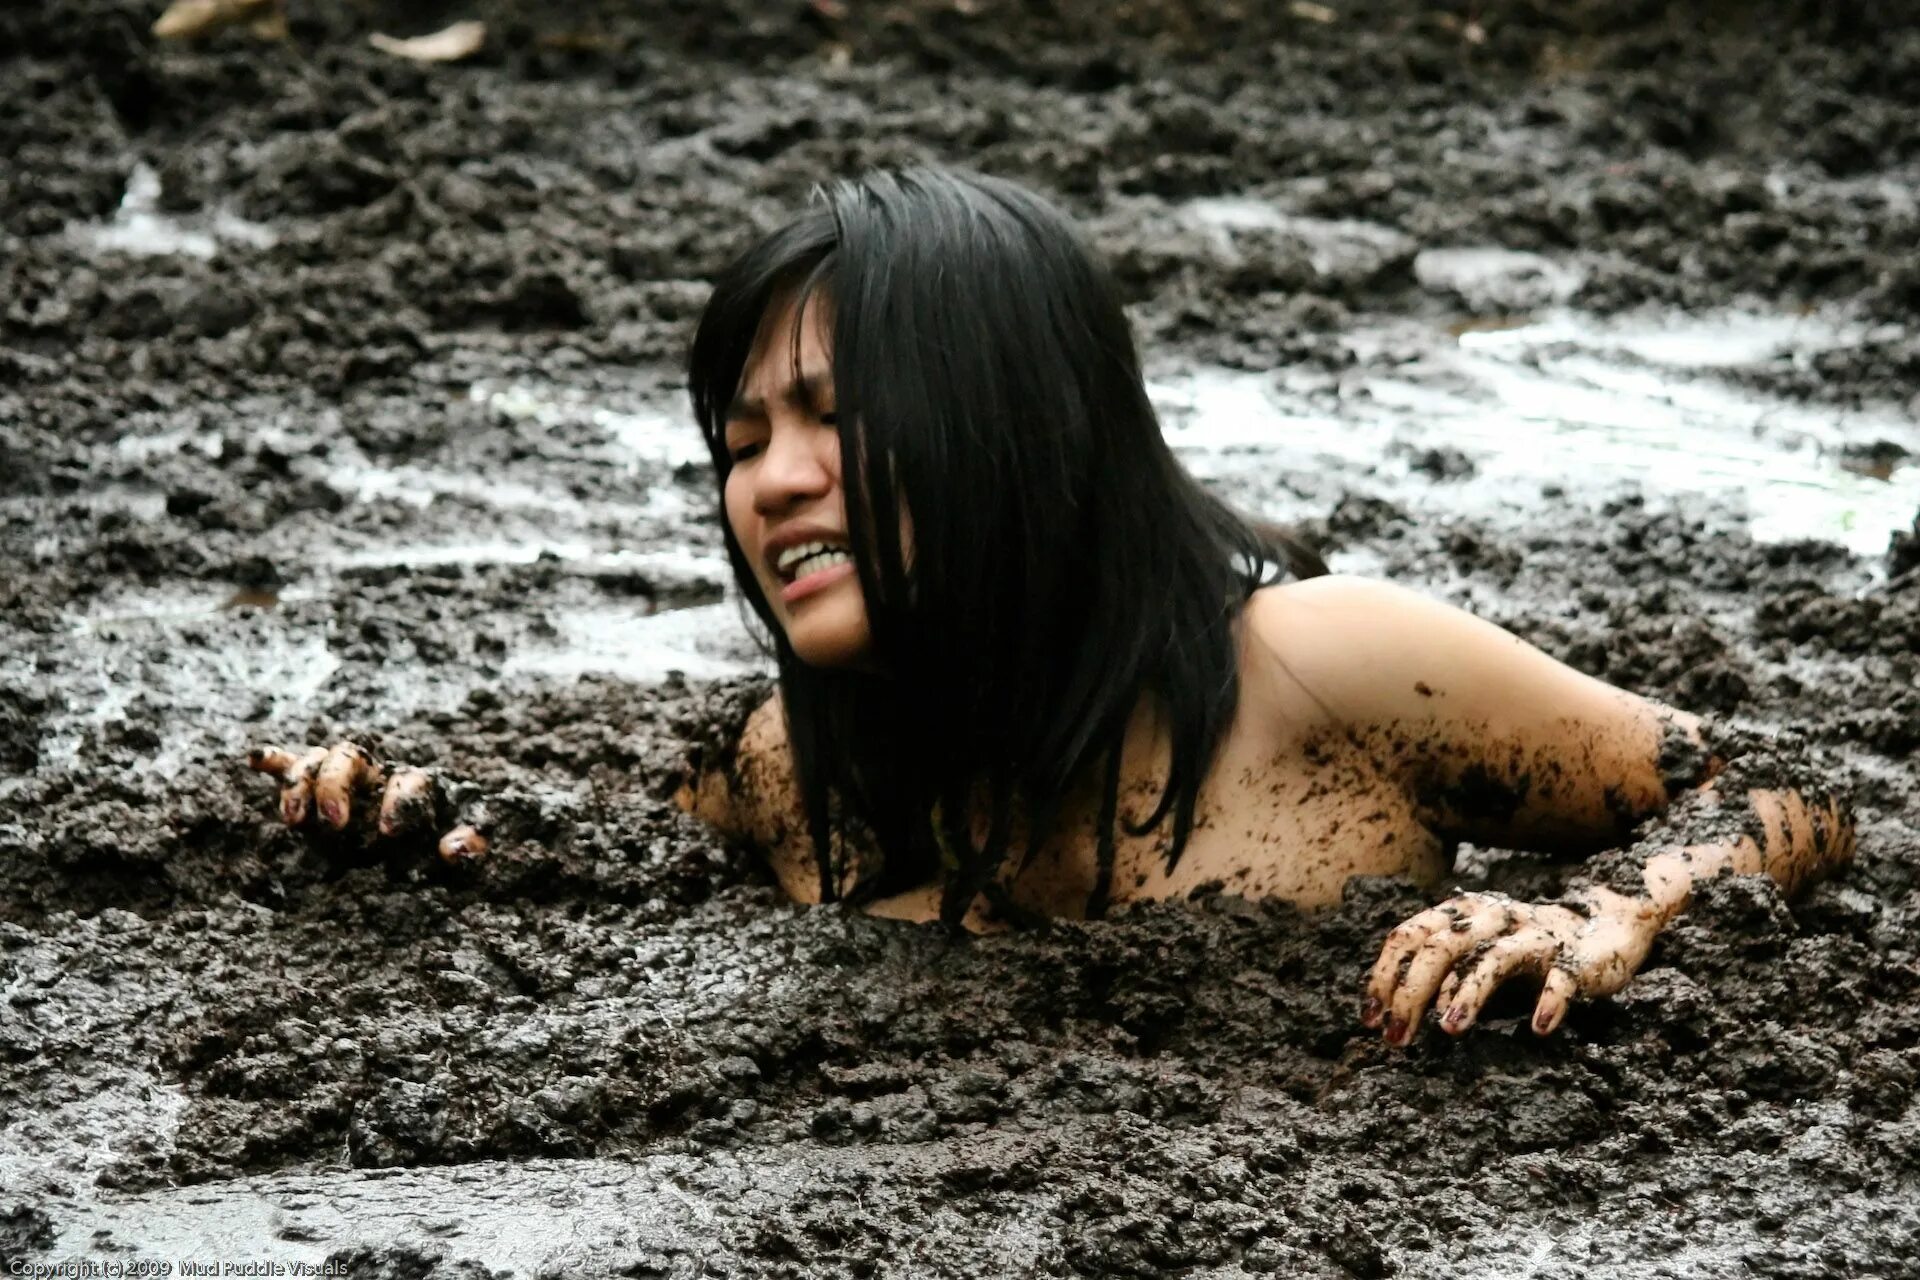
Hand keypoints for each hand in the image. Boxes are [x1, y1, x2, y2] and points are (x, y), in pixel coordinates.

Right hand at [246, 741, 487, 862]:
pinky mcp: (319, 790)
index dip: (398, 802)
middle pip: (349, 757)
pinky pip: (292, 766)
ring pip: (317, 760)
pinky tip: (254, 759)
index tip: (390, 833)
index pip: (407, 780)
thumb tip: (451, 850)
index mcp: (416, 784)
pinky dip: (274, 760)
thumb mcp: (468, 845)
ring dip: (300, 785)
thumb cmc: (446, 839)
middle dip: (336, 787)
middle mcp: (377, 774)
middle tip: (337, 825)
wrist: (426, 841)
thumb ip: (472, 842)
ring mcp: (346, 778)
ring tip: (294, 821)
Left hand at [1360, 887, 1661, 1045]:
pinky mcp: (1573, 957)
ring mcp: (1534, 935)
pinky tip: (1538, 1030)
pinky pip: (1560, 979)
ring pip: (1493, 959)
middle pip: (1441, 947)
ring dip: (1468, 995)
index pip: (1408, 936)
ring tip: (1449, 1030)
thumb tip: (1392, 1014)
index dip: (1384, 977)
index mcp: (1462, 913)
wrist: (1603, 929)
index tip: (1370, 1019)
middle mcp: (1493, 917)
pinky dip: (1548, 1002)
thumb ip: (1439, 976)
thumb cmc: (1523, 951)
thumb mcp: (1474, 958)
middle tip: (1396, 1040)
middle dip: (1412, 994)